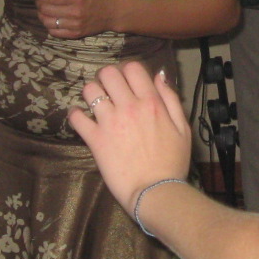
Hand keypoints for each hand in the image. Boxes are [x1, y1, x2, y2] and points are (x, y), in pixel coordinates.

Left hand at [33, 0, 116, 38]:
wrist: (112, 13)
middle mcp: (75, 12)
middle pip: (46, 10)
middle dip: (39, 4)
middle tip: (39, 1)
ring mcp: (75, 25)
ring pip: (48, 22)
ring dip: (42, 16)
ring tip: (44, 11)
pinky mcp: (75, 34)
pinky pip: (54, 32)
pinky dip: (49, 26)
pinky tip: (52, 20)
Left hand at [67, 61, 192, 214]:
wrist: (155, 191)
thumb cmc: (172, 162)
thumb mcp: (182, 128)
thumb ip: (171, 99)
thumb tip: (159, 75)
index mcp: (151, 102)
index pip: (132, 68)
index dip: (127, 71)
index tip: (126, 82)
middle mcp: (129, 106)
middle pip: (108, 73)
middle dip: (106, 78)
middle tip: (108, 90)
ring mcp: (110, 122)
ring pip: (90, 90)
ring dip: (91, 93)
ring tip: (94, 103)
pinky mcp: (95, 139)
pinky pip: (77, 117)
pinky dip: (76, 115)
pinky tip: (80, 117)